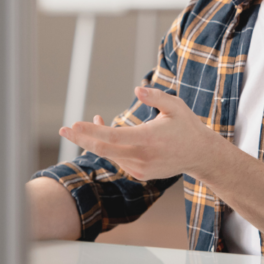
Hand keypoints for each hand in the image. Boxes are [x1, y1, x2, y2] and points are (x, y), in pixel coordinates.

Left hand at [58, 86, 219, 180]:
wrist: (200, 155)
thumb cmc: (186, 126)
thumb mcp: (175, 105)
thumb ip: (156, 97)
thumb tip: (137, 89)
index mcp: (148, 139)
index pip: (112, 137)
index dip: (91, 131)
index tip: (73, 124)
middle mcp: (142, 157)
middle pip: (104, 149)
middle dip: (81, 138)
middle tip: (63, 129)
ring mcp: (140, 169)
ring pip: (110, 154)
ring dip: (96, 139)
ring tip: (92, 121)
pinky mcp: (140, 175)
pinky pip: (118, 159)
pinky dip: (109, 147)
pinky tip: (106, 132)